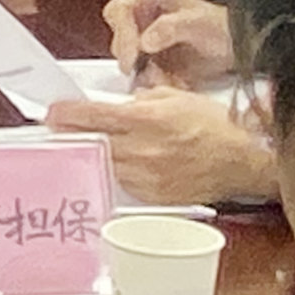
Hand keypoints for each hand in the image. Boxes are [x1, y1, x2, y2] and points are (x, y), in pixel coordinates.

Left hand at [44, 89, 278, 206]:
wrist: (241, 162)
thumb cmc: (214, 126)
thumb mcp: (177, 97)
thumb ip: (142, 101)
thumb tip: (118, 106)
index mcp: (148, 120)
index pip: (95, 117)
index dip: (68, 114)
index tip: (52, 112)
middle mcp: (143, 150)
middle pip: (92, 143)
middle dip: (71, 134)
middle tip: (58, 129)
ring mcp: (147, 177)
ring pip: (103, 165)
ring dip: (91, 154)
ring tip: (84, 146)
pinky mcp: (152, 197)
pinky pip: (123, 183)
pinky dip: (116, 172)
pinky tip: (116, 164)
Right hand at [107, 0, 235, 84]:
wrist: (233, 47)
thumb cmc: (220, 26)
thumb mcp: (199, 22)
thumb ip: (172, 27)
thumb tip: (147, 39)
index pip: (120, 10)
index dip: (123, 33)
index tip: (133, 54)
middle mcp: (141, 14)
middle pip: (118, 37)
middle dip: (135, 59)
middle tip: (152, 70)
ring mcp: (142, 38)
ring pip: (127, 60)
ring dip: (147, 73)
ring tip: (170, 76)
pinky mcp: (147, 59)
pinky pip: (140, 75)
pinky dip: (156, 81)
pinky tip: (175, 80)